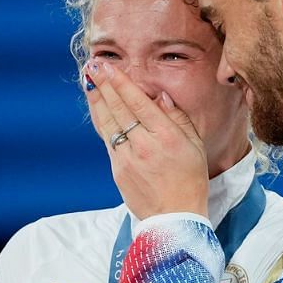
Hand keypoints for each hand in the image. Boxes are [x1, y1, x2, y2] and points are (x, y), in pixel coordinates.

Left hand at [85, 61, 208, 218]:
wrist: (175, 217)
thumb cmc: (190, 180)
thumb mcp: (195, 146)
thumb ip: (178, 118)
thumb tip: (159, 96)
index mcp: (167, 137)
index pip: (138, 102)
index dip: (120, 82)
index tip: (108, 67)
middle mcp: (144, 145)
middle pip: (118, 108)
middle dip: (103, 84)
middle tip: (92, 65)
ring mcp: (127, 158)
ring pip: (107, 122)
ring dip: (96, 99)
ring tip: (88, 80)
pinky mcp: (117, 169)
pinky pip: (107, 138)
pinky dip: (100, 119)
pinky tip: (97, 107)